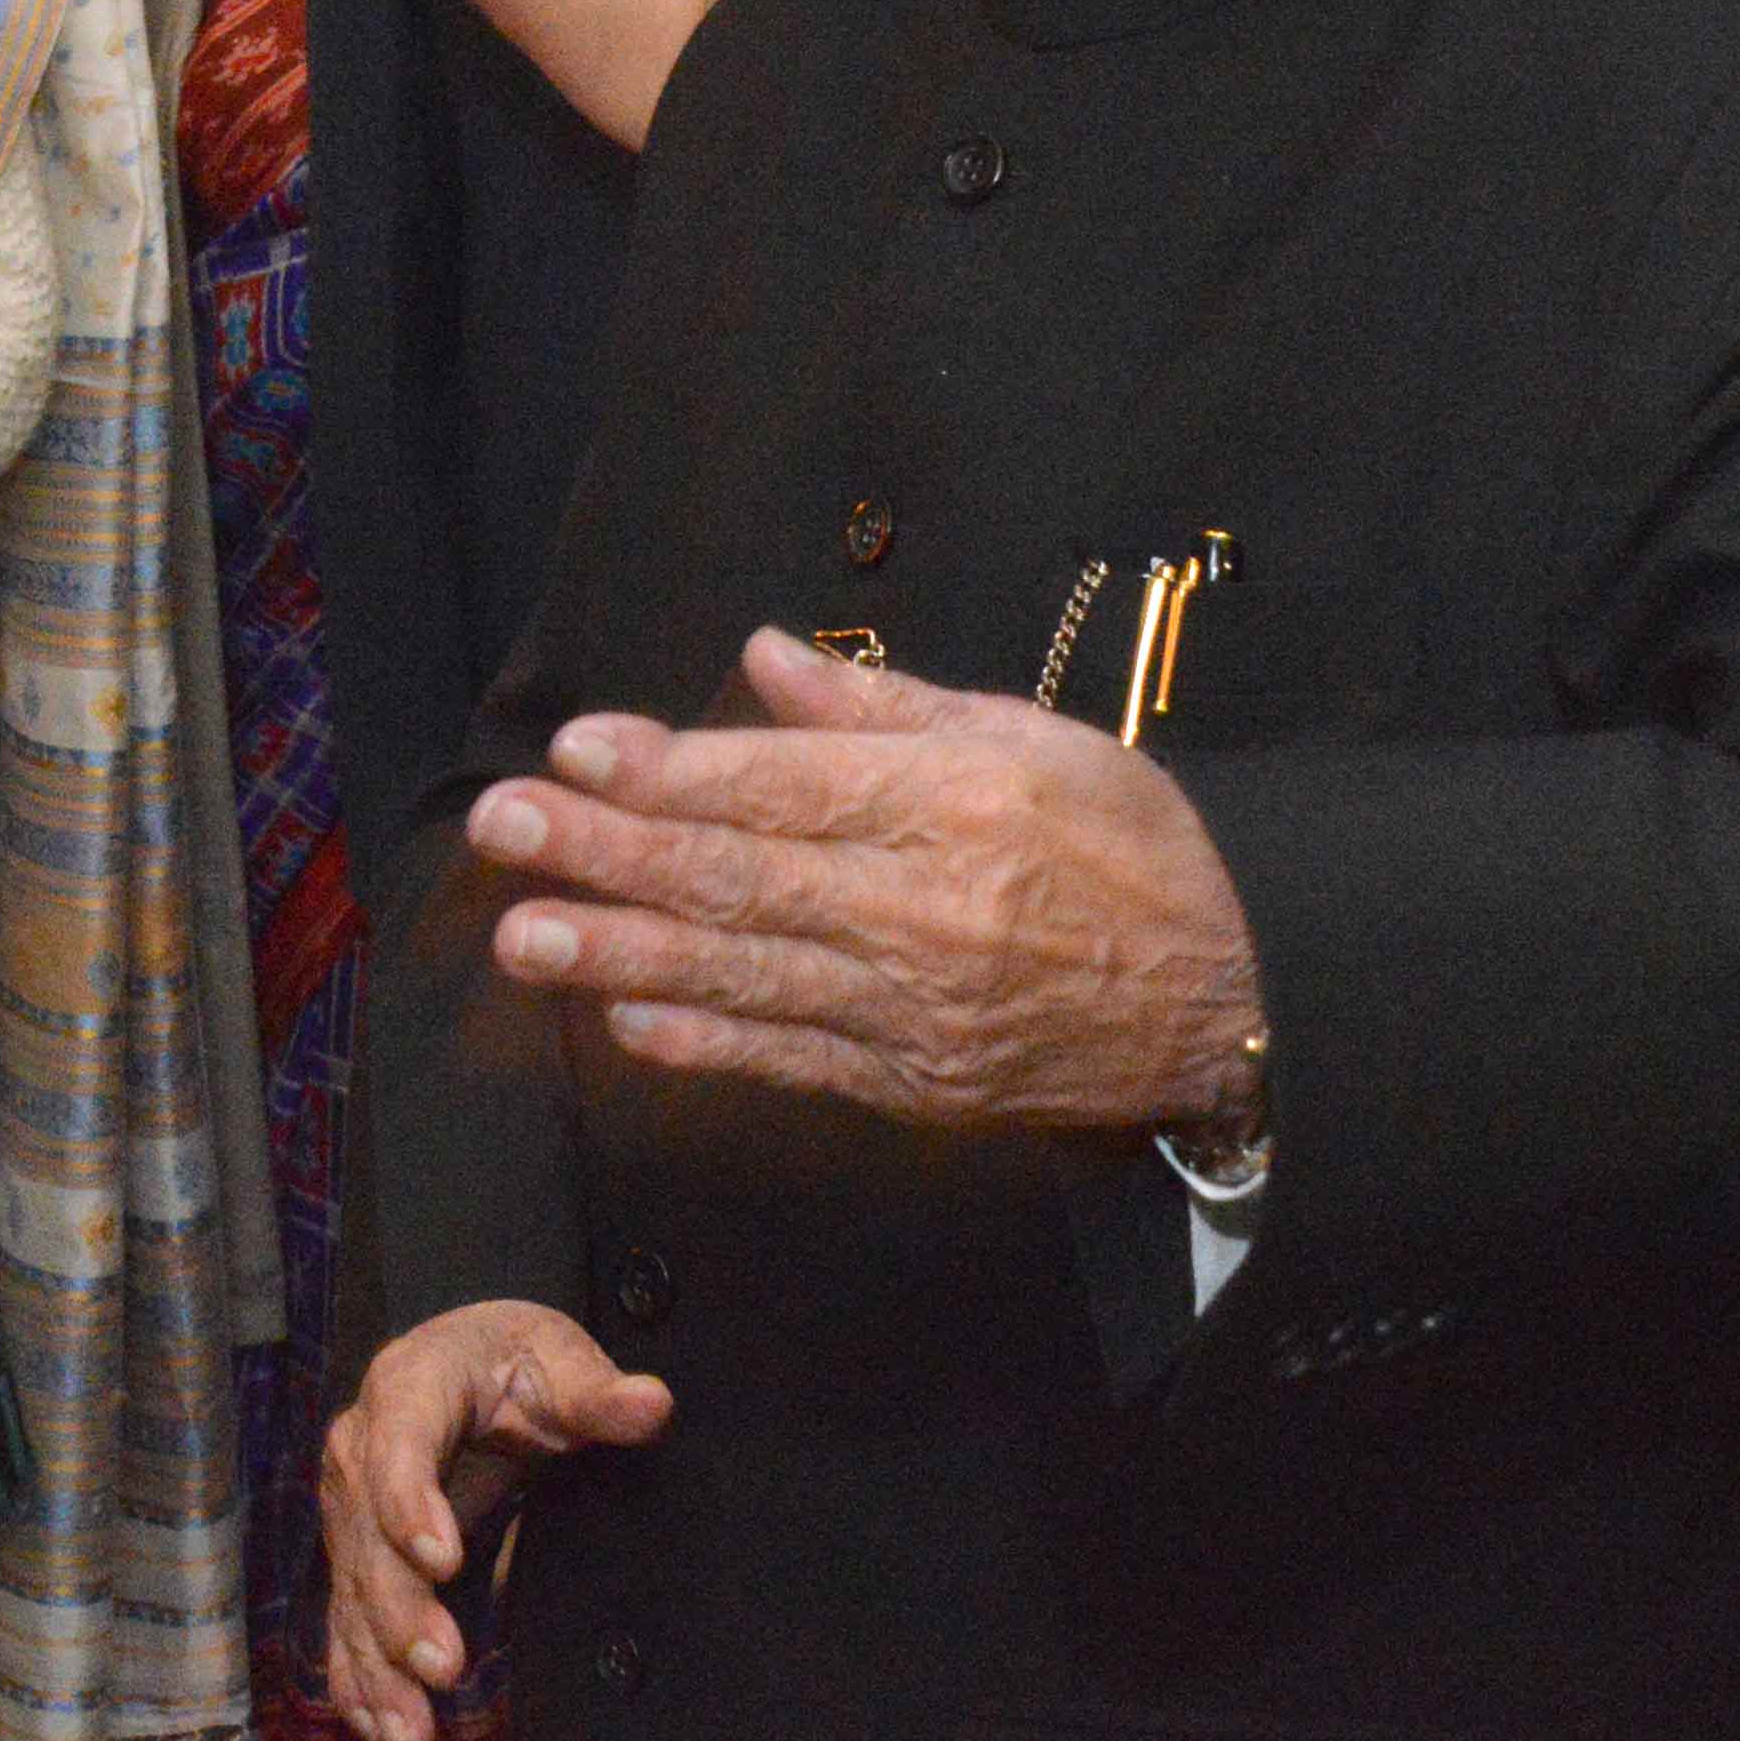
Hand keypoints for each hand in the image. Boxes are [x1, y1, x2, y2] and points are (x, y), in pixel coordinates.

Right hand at [318, 1301, 671, 1740]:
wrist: (472, 1368)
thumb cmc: (515, 1360)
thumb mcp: (558, 1357)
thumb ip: (599, 1390)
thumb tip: (649, 1404)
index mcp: (408, 1386)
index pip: (400, 1442)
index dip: (410, 1499)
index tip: (441, 1557)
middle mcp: (363, 1449)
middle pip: (367, 1532)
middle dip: (398, 1604)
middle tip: (442, 1664)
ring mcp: (354, 1510)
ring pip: (354, 1589)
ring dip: (378, 1663)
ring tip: (409, 1730)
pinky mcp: (360, 1558)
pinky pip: (349, 1620)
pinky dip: (361, 1678)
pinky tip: (383, 1729)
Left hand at [467, 627, 1265, 1129]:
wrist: (1235, 1002)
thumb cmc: (1132, 847)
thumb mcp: (1032, 736)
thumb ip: (886, 704)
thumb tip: (763, 657)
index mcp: (952, 805)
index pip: (778, 787)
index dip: (666, 769)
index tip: (576, 749)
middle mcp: (923, 910)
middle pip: (734, 879)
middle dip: (604, 852)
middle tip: (504, 829)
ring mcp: (915, 1009)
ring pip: (740, 976)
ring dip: (619, 954)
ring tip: (524, 933)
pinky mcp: (915, 1083)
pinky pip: (787, 1060)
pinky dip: (701, 1041)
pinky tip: (622, 1020)